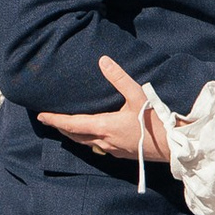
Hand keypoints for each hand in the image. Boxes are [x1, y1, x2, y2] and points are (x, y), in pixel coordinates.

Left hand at [37, 53, 172, 164]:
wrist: (173, 145)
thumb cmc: (155, 120)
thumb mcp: (137, 95)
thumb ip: (119, 78)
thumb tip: (103, 60)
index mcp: (104, 126)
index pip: (72, 124)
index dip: (55, 120)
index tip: (41, 116)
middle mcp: (104, 140)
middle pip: (75, 135)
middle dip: (61, 127)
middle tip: (49, 120)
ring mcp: (113, 149)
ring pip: (86, 143)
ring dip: (74, 135)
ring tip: (67, 126)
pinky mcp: (121, 154)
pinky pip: (98, 146)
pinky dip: (88, 140)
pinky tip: (93, 135)